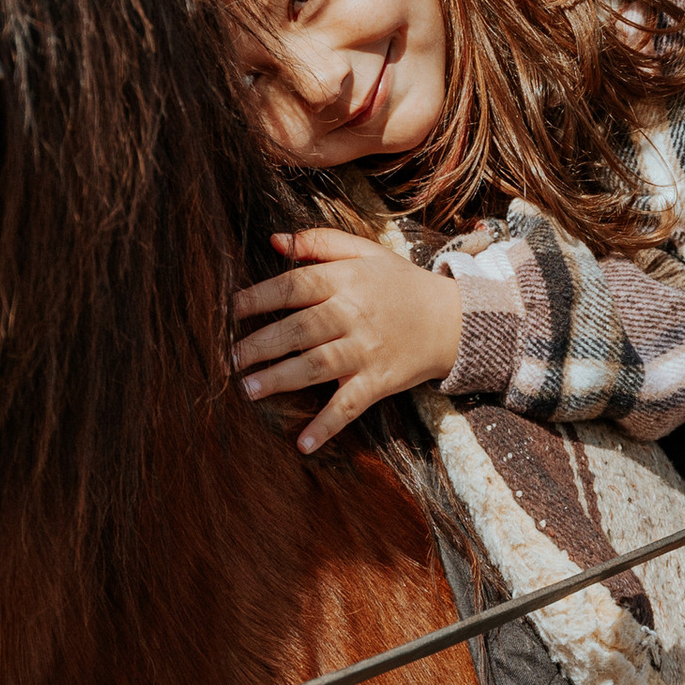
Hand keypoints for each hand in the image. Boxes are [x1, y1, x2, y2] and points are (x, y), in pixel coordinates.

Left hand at [231, 230, 466, 454]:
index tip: (231, 310)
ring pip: (316, 366)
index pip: (294, 286)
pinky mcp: (380, 381)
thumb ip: (320, 243)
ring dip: (280, 379)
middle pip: (299, 329)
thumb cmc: (400, 285)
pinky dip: (327, 425)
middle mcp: (354, 314)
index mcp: (347, 280)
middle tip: (230, 358)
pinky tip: (303, 443)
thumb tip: (275, 241)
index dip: (260, 297)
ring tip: (248, 389)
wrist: (454, 320)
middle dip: (261, 344)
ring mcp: (367, 350)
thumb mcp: (366, 253)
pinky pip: (349, 405)